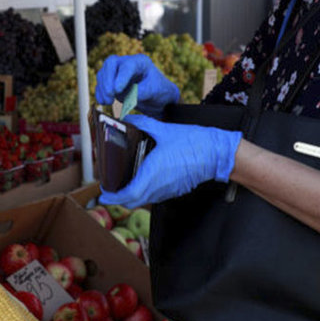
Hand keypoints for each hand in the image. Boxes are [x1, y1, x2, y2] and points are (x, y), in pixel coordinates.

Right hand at [95, 54, 179, 117]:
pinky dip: (100, 93)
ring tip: (108, 102)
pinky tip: (103, 102)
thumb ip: (141, 92)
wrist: (156, 98)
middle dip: (108, 79)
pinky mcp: (111, 82)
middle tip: (111, 95)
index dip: (121, 77)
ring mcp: (117, 72)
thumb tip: (127, 95)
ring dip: (103, 88)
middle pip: (110, 63)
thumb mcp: (154, 90)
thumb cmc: (158, 90)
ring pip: (103, 73)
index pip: (128, 65)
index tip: (117, 90)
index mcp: (140, 62)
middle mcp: (126, 63)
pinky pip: (101, 85)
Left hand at [99, 114, 241, 207]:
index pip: (128, 195)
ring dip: (132, 195)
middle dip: (118, 197)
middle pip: (133, 201)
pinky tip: (143, 178)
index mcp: (152, 174)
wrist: (216, 153)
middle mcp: (158, 186)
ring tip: (123, 182)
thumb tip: (128, 119)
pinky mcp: (175, 189)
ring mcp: (168, 190)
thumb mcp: (163, 129)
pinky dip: (145, 192)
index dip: (113, 197)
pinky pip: (155, 195)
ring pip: (144, 199)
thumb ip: (142, 123)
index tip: (103, 193)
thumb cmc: (192, 142)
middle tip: (110, 187)